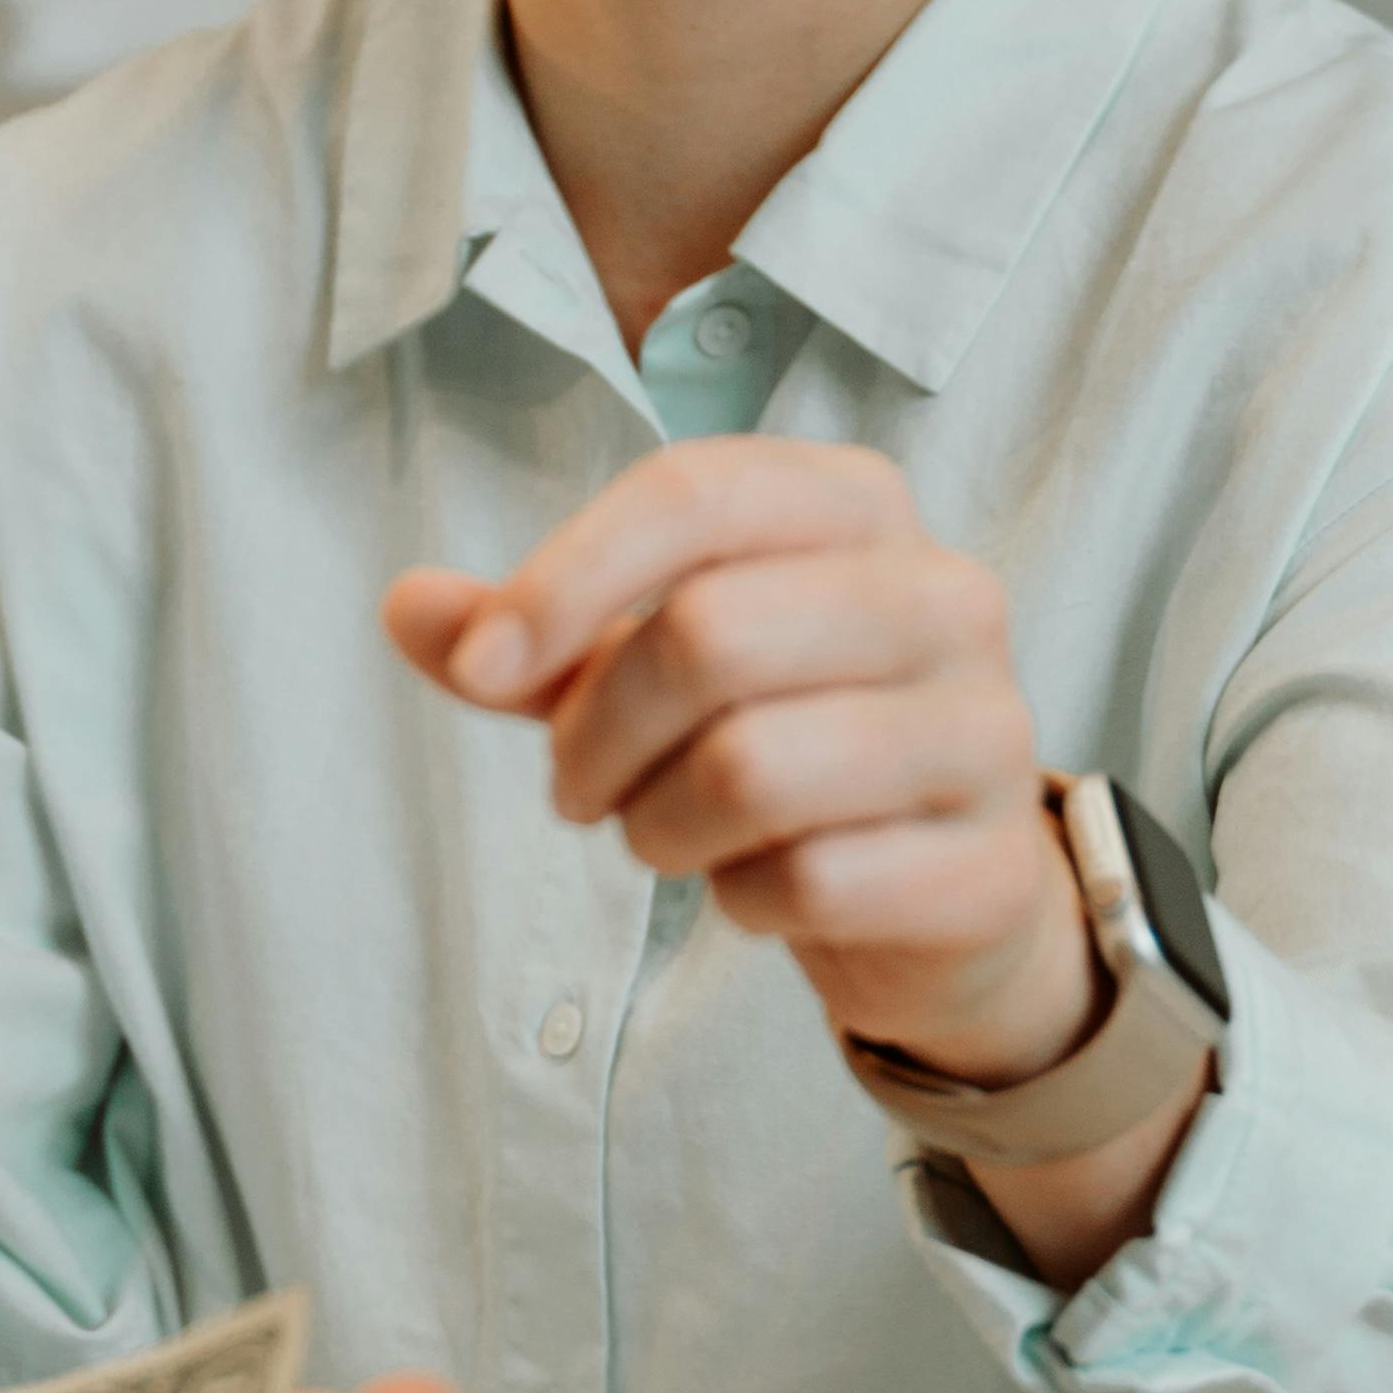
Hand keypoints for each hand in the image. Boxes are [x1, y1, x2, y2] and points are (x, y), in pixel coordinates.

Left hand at [386, 437, 1093, 1069]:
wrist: (944, 885)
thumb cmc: (778, 738)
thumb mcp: (645, 668)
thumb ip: (534, 637)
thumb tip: (404, 607)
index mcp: (855, 505)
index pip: (695, 492)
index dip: (565, 579)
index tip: (478, 671)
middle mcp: (941, 595)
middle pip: (707, 633)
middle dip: (597, 731)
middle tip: (577, 786)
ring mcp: (984, 727)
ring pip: (752, 768)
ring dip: (658, 826)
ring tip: (663, 833)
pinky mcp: (988, 860)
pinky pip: (810, 882)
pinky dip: (742, 900)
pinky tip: (758, 889)